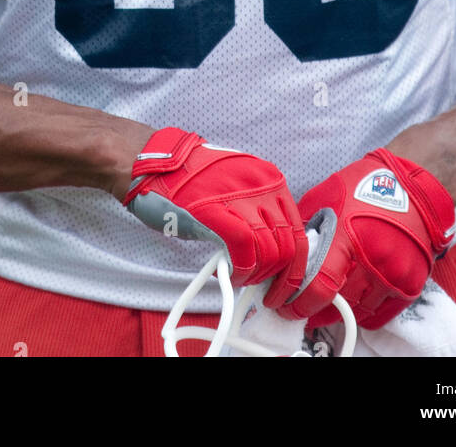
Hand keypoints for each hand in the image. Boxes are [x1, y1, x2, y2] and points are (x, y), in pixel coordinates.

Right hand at [123, 127, 308, 303]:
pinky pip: (245, 251)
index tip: (284, 283)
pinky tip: (231, 275)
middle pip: (289, 245)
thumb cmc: (193, 179)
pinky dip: (242, 271)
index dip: (295, 265)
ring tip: (242, 279)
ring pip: (270, 252)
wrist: (156, 165)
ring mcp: (241, 197)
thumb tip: (275, 249)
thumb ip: (259, 210)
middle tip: (264, 290)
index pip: (299, 231)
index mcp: (271, 178)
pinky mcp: (217, 212)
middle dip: (280, 277)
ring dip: (258, 276)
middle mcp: (263, 185)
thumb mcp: (238, 185)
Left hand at [277, 147, 455, 328]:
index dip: (298, 303)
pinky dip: (363, 313)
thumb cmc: (365, 187)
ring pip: (357, 312)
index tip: (286, 306)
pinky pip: (380, 317)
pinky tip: (352, 301)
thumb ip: (305, 229)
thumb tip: (286, 257)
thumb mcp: (326, 198)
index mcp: (347, 235)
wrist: (413, 187)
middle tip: (302, 305)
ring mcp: (396, 274)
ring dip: (340, 310)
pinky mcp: (412, 284)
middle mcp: (374, 258)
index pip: (319, 285)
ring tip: (327, 301)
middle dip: (315, 308)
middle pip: (337, 303)